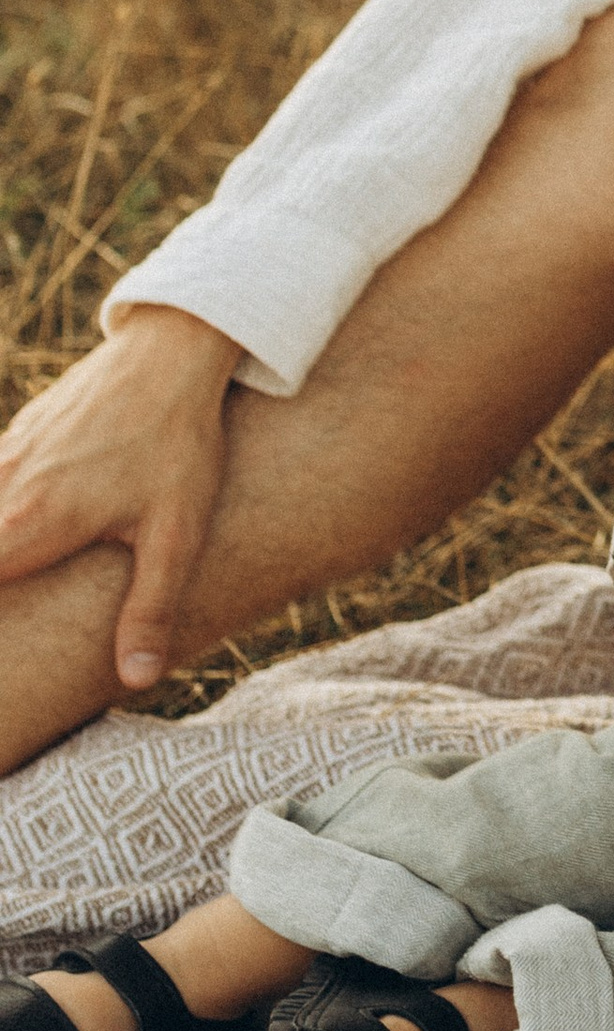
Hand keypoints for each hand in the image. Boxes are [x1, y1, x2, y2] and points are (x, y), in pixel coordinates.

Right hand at [0, 308, 240, 690]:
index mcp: (31, 524)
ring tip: (25, 566)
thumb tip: (136, 679)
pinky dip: (2, 503)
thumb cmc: (178, 444)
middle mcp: (4, 489)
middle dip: (0, 588)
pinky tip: (24, 521)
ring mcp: (7, 455)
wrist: (173, 350)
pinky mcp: (20, 432)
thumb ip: (151, 608)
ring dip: (0, 540)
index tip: (1, 651)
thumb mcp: (175, 533)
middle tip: (18, 606)